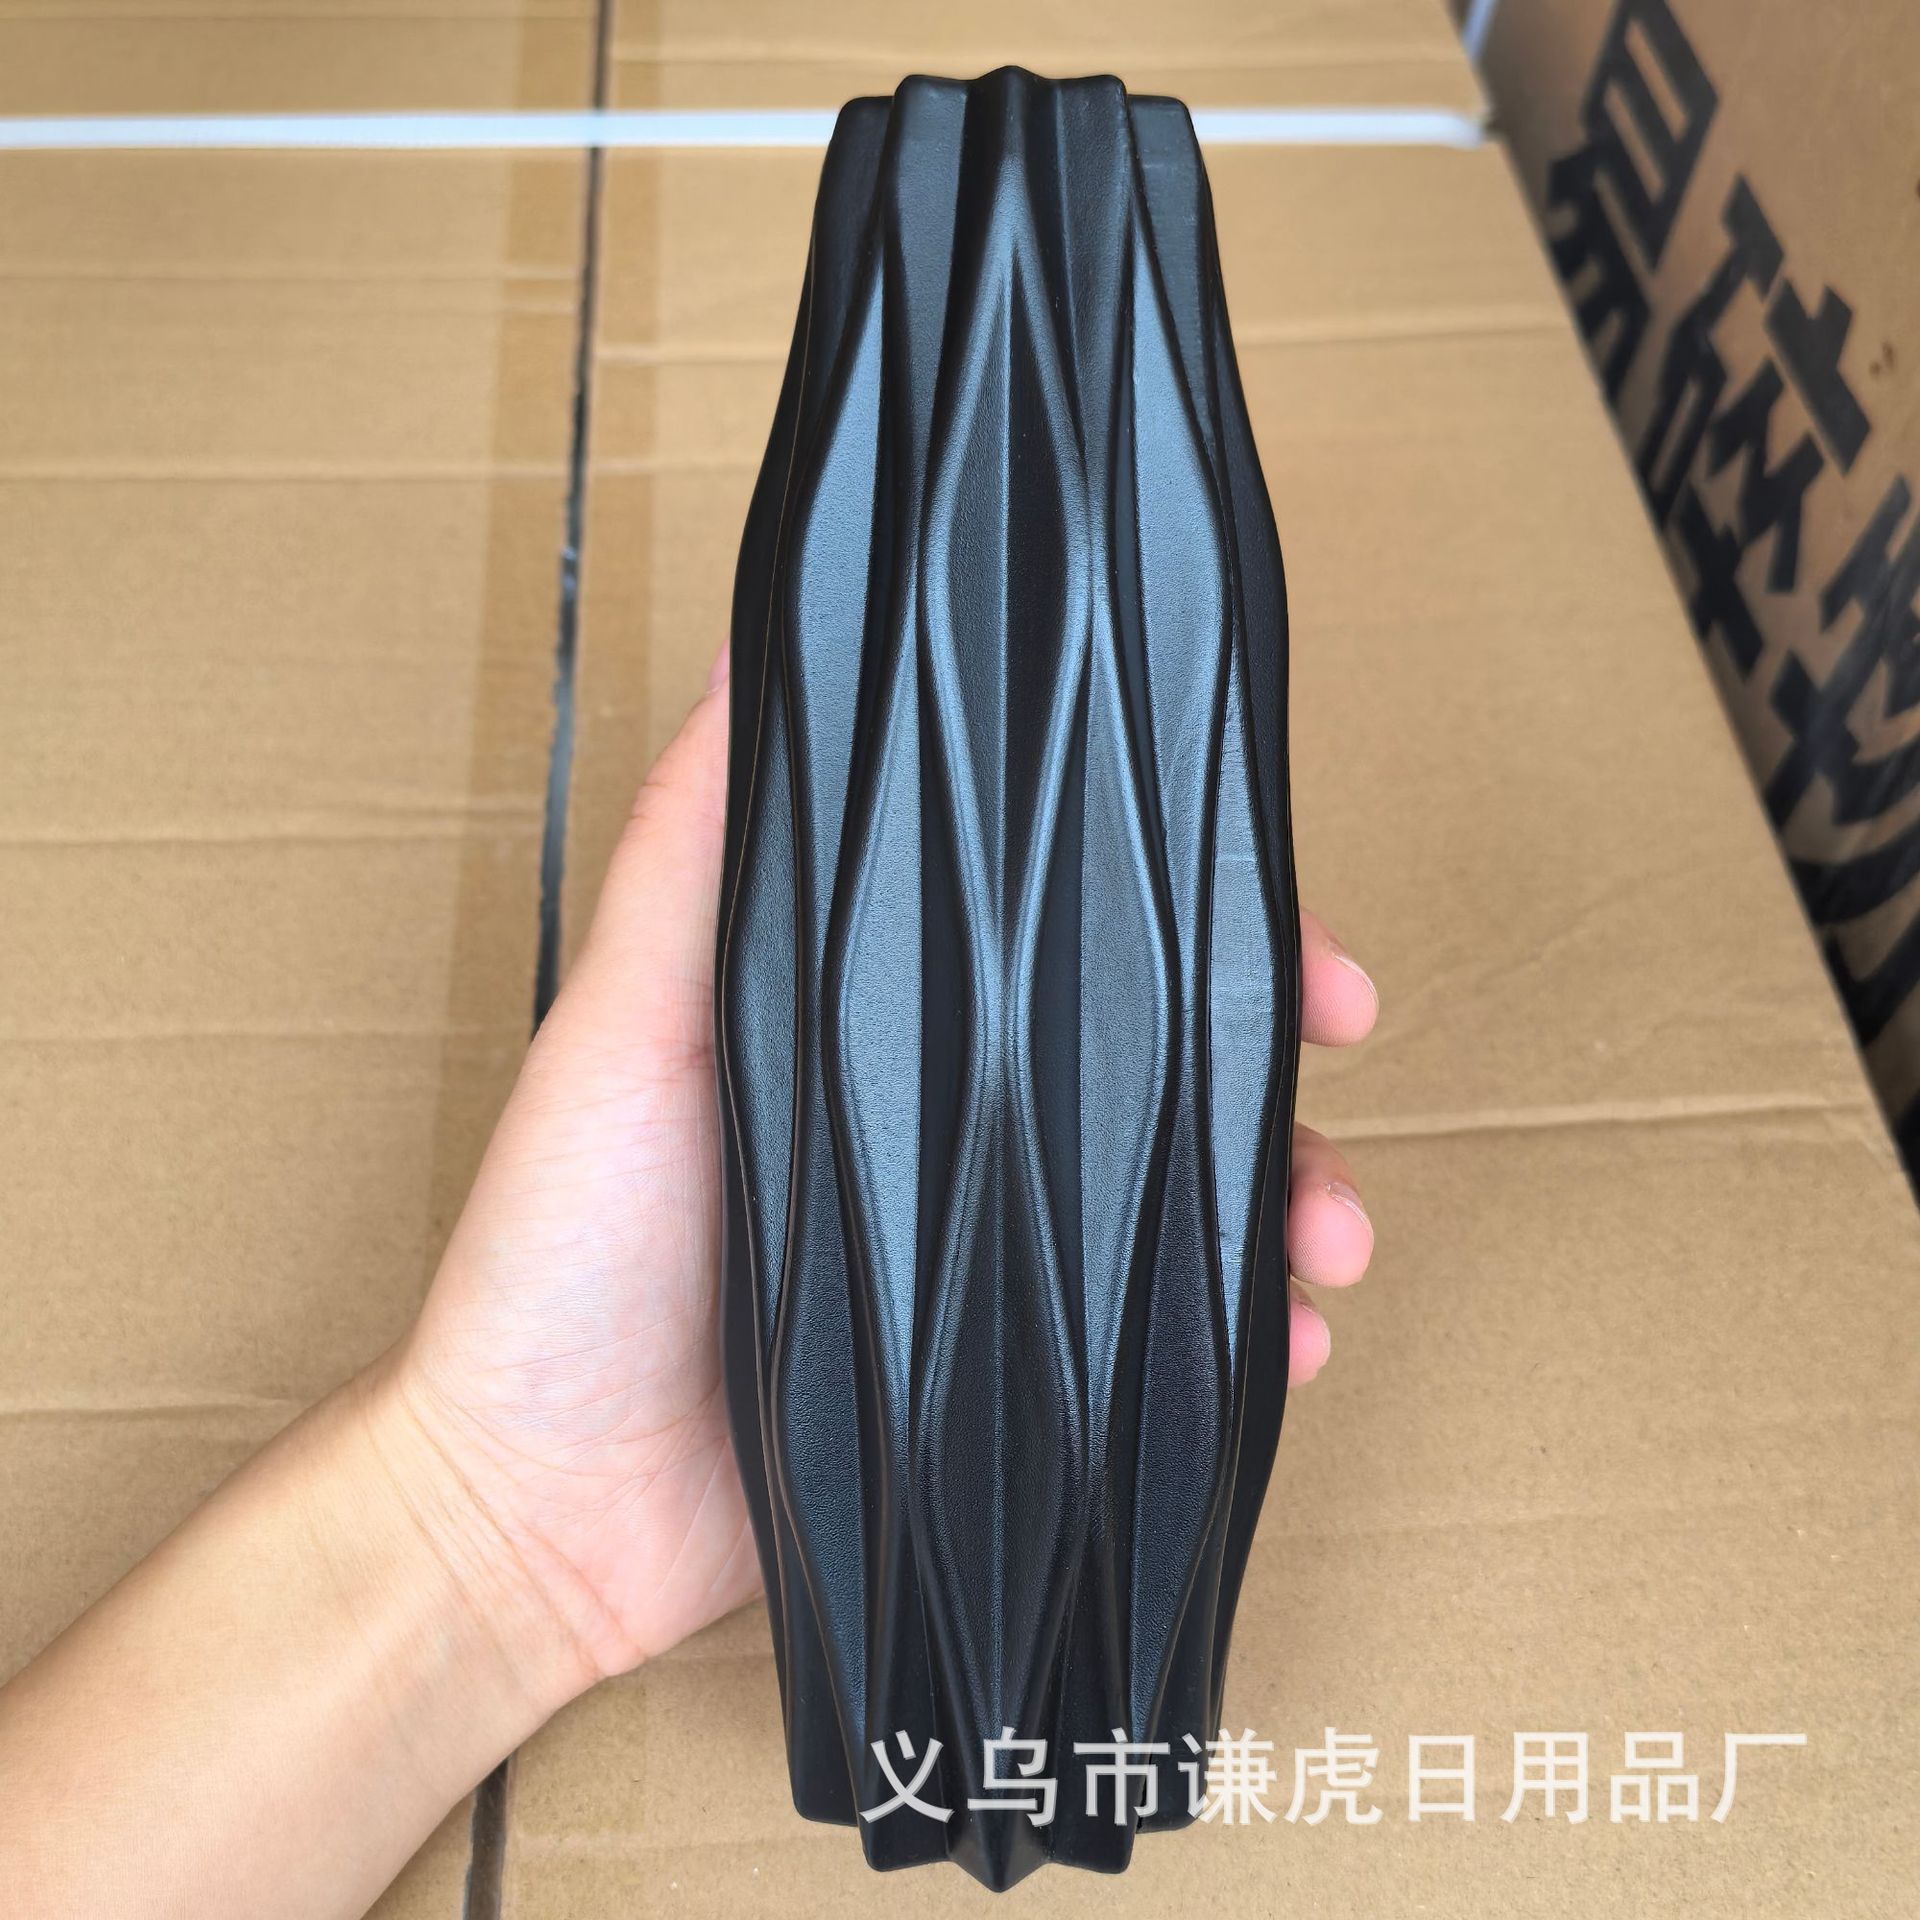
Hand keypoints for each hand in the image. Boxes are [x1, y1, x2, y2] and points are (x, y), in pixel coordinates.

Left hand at [392, 645, 1380, 1682]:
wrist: (540, 1505)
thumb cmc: (559, 1251)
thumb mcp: (620, 1022)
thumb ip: (689, 854)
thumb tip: (752, 656)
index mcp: (880, 1025)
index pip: (1060, 939)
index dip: (1185, 915)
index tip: (1287, 921)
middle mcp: (947, 1124)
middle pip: (1149, 1059)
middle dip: (1269, 1055)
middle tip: (1341, 1053)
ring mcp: (983, 1256)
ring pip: (1177, 1196)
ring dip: (1284, 1196)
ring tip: (1330, 1238)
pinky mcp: (1002, 1380)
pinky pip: (1156, 1344)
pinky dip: (1239, 1339)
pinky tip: (1286, 1342)